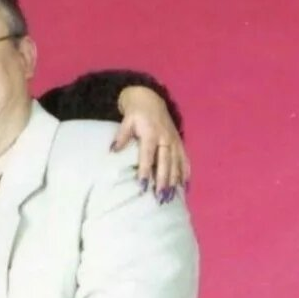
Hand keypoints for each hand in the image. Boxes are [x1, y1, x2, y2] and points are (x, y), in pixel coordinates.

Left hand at [113, 86, 189, 202]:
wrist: (150, 99)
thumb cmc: (136, 114)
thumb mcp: (127, 121)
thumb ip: (121, 136)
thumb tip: (113, 150)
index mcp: (151, 134)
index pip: (148, 155)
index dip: (146, 170)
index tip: (143, 185)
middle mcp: (166, 139)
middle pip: (165, 163)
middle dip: (163, 181)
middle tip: (160, 197)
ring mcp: (174, 141)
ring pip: (177, 164)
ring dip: (174, 181)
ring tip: (171, 197)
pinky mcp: (180, 142)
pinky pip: (185, 159)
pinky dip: (185, 173)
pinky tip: (185, 186)